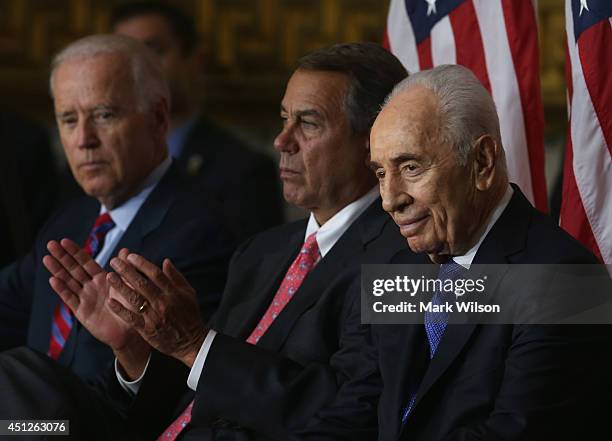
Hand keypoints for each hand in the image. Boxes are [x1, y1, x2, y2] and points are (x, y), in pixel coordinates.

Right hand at [43, 240, 150, 378]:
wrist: (132, 331)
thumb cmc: (133, 308)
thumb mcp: (130, 286)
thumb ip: (125, 269)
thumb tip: (125, 250)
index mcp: (102, 278)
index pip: (86, 262)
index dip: (75, 252)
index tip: (64, 240)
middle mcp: (91, 287)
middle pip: (73, 269)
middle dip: (62, 256)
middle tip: (50, 244)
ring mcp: (85, 298)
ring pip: (68, 281)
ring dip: (57, 270)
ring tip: (47, 258)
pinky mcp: (82, 312)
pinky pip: (70, 299)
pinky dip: (62, 289)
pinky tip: (53, 280)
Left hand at [107, 252, 206, 367]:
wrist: (191, 342)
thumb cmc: (190, 315)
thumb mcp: (188, 293)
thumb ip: (176, 276)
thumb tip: (165, 261)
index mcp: (173, 292)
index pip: (155, 274)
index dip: (141, 263)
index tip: (130, 256)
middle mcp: (162, 302)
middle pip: (141, 283)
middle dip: (126, 270)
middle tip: (114, 261)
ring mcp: (154, 316)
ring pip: (134, 298)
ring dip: (120, 287)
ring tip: (109, 276)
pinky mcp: (147, 329)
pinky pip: (131, 318)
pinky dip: (120, 309)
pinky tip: (110, 301)